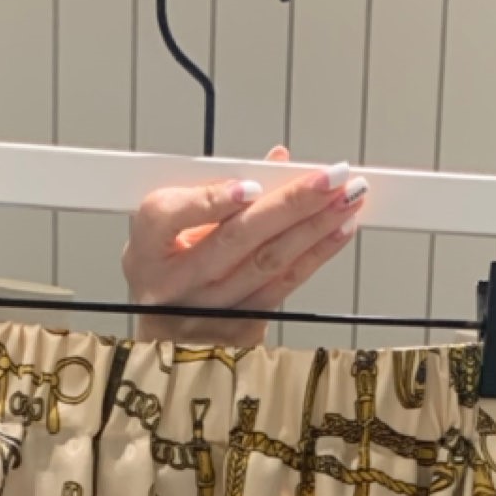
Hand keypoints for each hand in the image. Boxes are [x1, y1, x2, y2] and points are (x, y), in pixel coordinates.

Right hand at [123, 145, 368, 346]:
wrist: (162, 334)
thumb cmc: (167, 267)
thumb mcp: (175, 222)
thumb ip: (221, 188)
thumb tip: (278, 162)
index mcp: (147, 247)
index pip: (172, 216)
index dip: (214, 200)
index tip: (251, 186)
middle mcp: (172, 286)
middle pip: (238, 238)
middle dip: (292, 203)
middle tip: (332, 177)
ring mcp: (206, 316)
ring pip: (268, 265)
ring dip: (315, 229)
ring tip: (347, 199)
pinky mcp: (235, 332)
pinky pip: (282, 290)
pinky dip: (314, 258)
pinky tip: (338, 233)